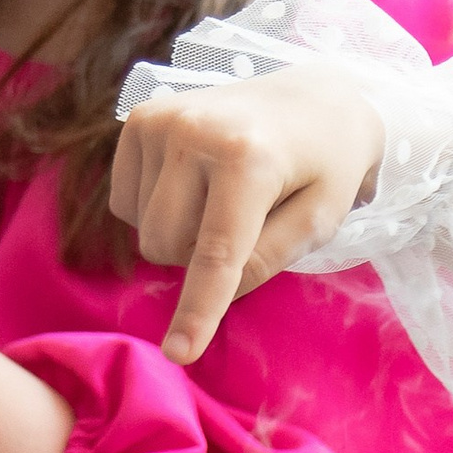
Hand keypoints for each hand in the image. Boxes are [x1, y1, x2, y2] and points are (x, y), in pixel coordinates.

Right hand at [109, 64, 385, 362]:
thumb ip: (269, 258)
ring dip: (181, 232)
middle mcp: (194, 131)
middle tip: (248, 223)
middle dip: (201, 257)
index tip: (179, 354)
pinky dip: (157, 208)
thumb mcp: (321, 218)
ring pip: (143, 229)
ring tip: (226, 196)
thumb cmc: (326, 165)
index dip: (198, 310)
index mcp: (249, 158)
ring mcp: (159, 119)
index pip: (216, 253)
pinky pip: (126, 202)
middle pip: (168, 246)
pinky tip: (196, 183)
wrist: (313, 98)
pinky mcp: (139, 119)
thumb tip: (213, 294)